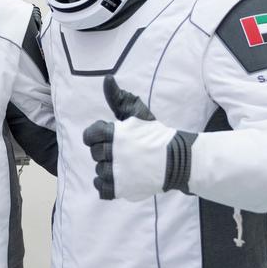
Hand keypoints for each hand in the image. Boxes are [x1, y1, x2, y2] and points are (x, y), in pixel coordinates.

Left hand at [81, 75, 194, 200]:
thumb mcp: (137, 112)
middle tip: (122, 152)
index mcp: (116, 134)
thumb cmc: (154, 134)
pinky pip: (101, 188)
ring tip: (125, 164)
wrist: (177, 160)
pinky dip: (106, 184)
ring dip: (107, 168)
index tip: (108, 137)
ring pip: (98, 171)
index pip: (90, 135)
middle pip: (95, 153)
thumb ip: (118, 97)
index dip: (96, 135)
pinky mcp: (122, 189)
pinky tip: (117, 177)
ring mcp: (118, 173)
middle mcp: (114, 153)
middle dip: (105, 151)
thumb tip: (107, 79)